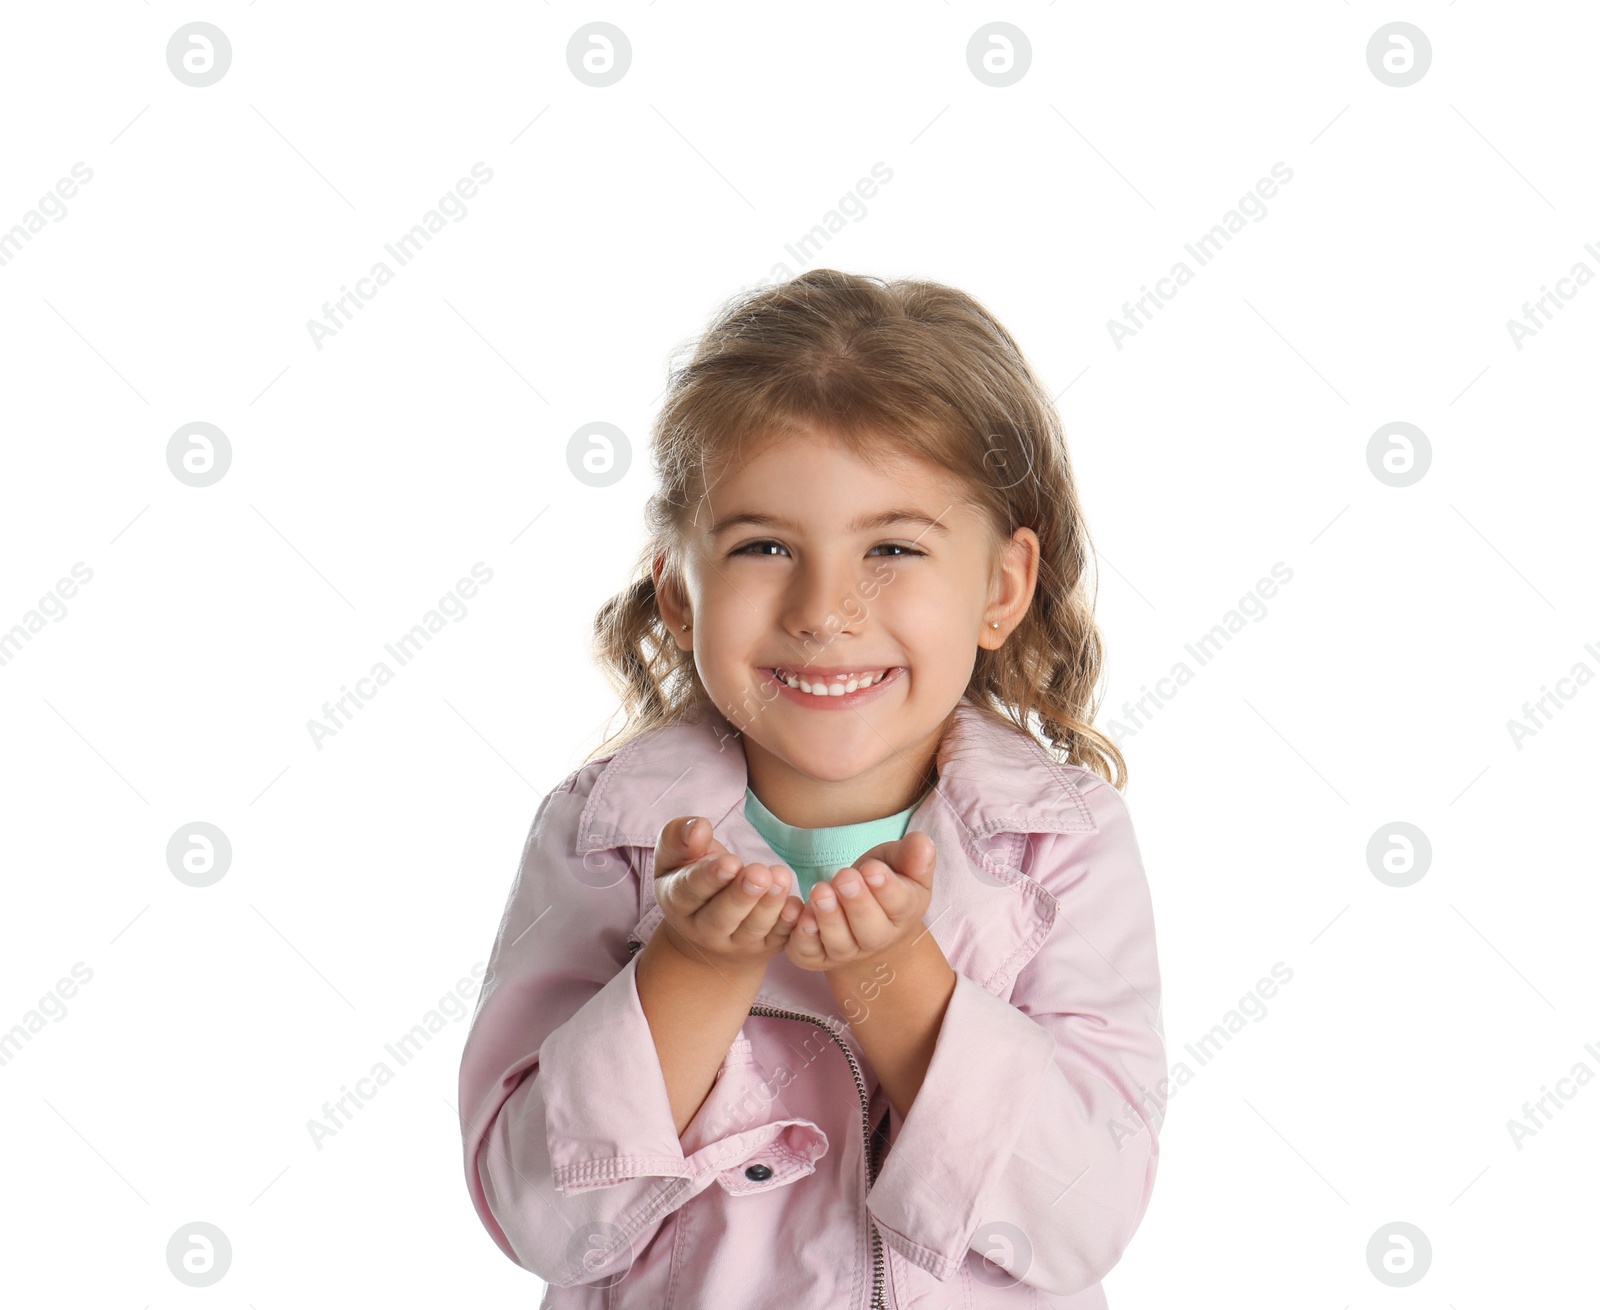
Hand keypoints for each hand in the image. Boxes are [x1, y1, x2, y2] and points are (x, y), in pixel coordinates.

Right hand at [651, 815, 805, 972]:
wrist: (706, 927)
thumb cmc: (692, 878)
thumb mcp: (674, 857)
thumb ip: (679, 838)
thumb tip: (698, 826)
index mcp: (677, 902)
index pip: (689, 891)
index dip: (709, 877)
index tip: (731, 862)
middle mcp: (703, 929)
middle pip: (721, 917)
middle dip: (741, 896)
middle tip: (759, 875)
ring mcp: (735, 942)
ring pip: (752, 928)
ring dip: (769, 905)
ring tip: (781, 878)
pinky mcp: (764, 947)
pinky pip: (779, 939)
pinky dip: (789, 924)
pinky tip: (798, 906)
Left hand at [785, 831, 936, 972]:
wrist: (865, 921)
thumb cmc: (883, 883)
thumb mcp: (902, 864)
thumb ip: (913, 855)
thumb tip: (923, 843)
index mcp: (904, 913)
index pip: (901, 905)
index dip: (886, 888)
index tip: (872, 870)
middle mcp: (877, 939)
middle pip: (871, 930)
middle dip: (857, 904)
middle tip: (844, 878)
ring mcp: (847, 951)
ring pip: (840, 944)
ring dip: (829, 919)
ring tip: (821, 892)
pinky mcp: (816, 956)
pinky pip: (808, 953)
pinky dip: (802, 937)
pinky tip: (799, 912)